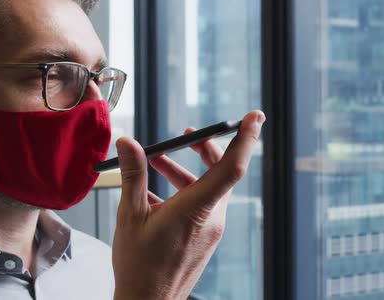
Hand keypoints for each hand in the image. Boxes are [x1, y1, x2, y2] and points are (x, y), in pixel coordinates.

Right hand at [112, 110, 264, 299]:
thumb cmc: (139, 266)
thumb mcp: (130, 216)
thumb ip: (133, 176)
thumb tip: (128, 143)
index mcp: (197, 209)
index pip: (232, 167)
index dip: (245, 139)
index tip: (255, 116)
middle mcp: (211, 219)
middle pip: (220, 173)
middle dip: (204, 149)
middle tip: (188, 135)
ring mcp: (210, 230)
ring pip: (206, 189)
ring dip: (183, 172)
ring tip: (155, 162)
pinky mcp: (204, 238)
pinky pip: (200, 206)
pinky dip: (182, 193)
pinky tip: (153, 196)